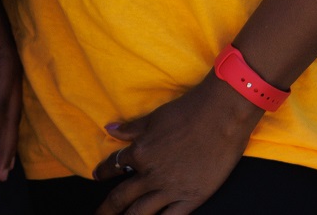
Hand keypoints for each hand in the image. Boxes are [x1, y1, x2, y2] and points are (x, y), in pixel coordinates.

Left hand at [90, 75, 260, 214]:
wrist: (220, 117)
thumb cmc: (187, 112)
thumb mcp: (153, 117)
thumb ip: (131, 128)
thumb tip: (110, 129)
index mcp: (139, 153)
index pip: (114, 166)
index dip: (103, 172)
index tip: (96, 176)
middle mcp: (150, 175)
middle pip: (121, 197)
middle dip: (107, 209)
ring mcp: (170, 189)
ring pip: (141, 213)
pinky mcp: (192, 198)